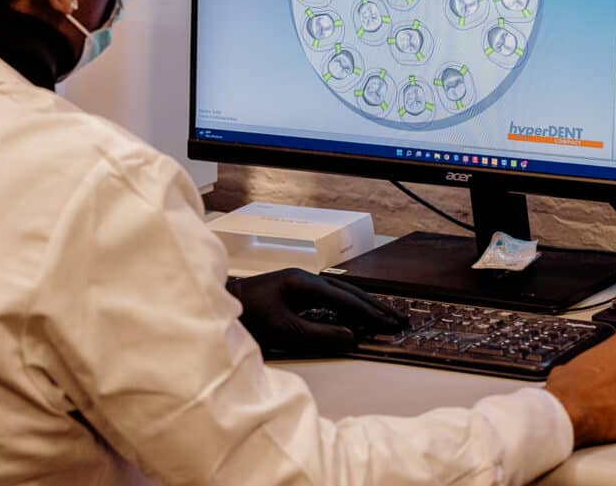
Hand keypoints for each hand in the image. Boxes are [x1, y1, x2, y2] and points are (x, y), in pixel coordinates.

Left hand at [226, 268, 406, 354]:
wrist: (218, 303)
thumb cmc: (249, 317)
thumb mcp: (286, 330)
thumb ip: (320, 335)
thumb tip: (352, 337)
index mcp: (305, 283)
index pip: (346, 299)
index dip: (370, 313)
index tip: (390, 324)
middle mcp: (306, 278)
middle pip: (348, 291)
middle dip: (374, 306)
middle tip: (397, 319)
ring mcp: (300, 281)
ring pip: (340, 292)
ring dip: (362, 305)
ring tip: (383, 316)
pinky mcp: (294, 289)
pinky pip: (329, 296)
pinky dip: (346, 305)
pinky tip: (354, 313)